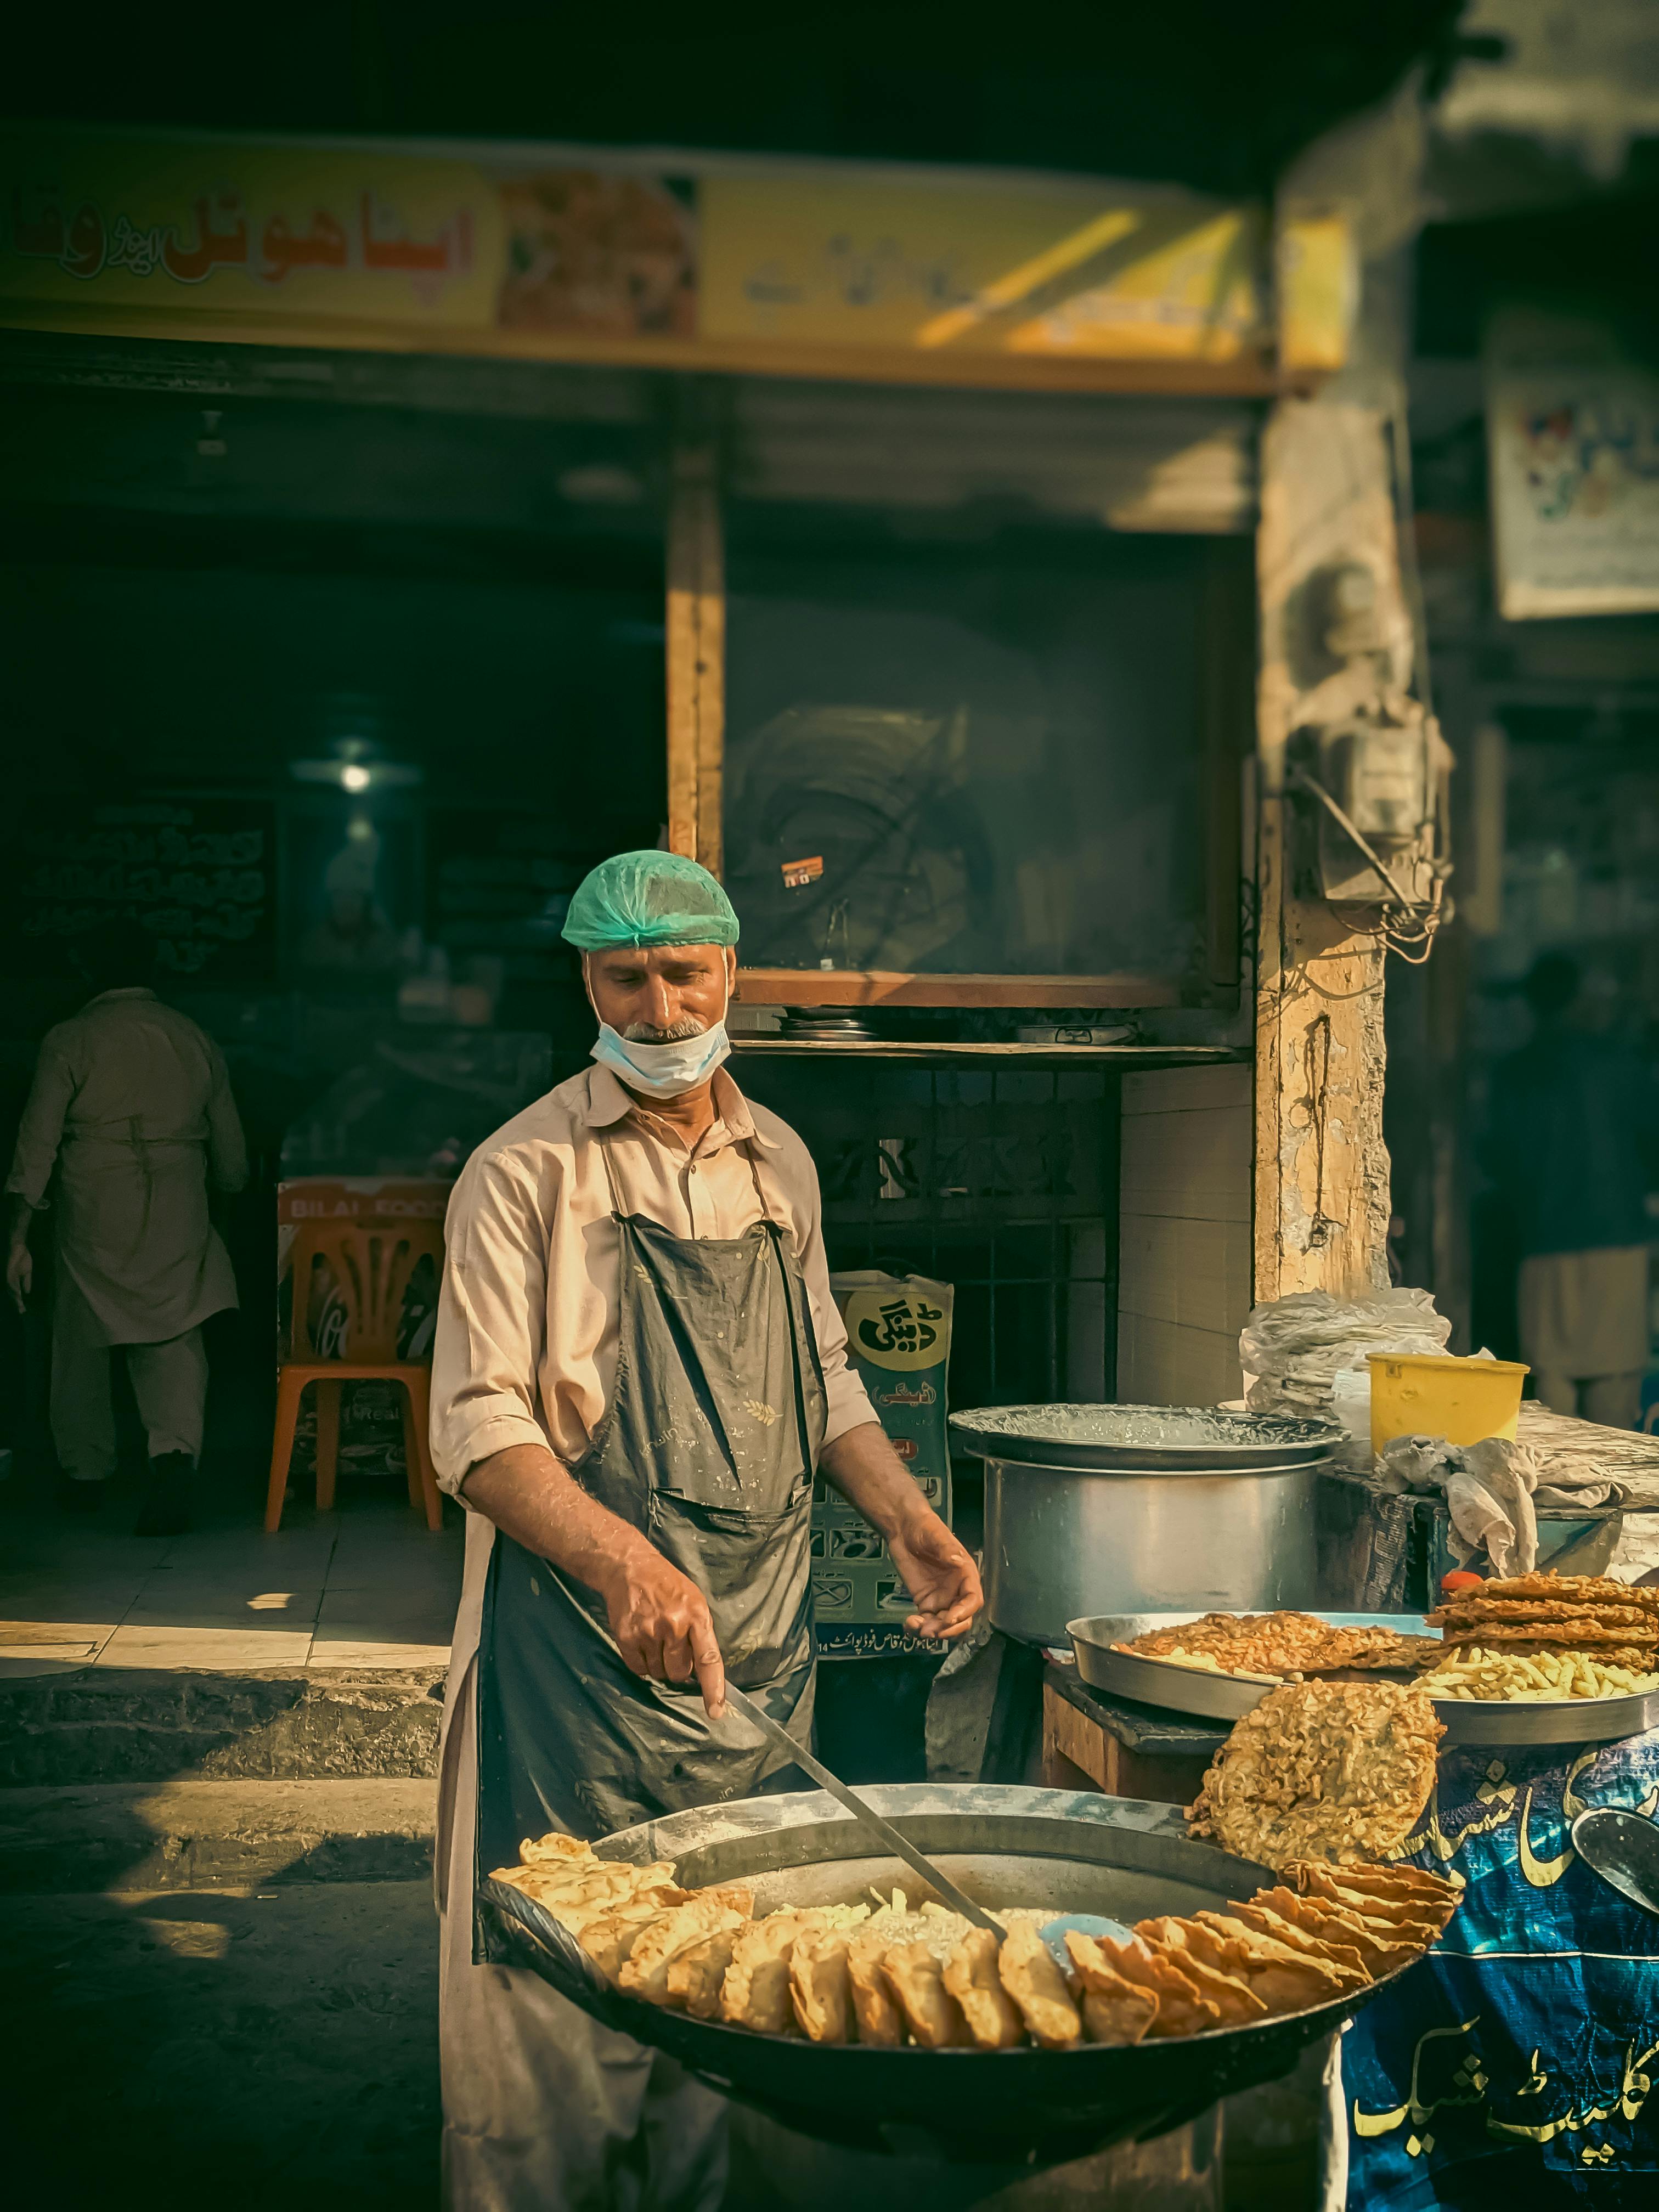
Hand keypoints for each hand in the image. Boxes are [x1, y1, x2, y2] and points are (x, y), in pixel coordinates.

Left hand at [5, 1242, 29, 1317]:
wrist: (19, 1246)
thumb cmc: (22, 1257)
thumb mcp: (27, 1272)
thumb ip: (26, 1282)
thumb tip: (26, 1293)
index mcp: (14, 1281)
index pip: (16, 1293)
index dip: (19, 1302)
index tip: (23, 1310)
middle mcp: (9, 1280)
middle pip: (12, 1294)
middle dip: (16, 1303)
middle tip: (21, 1311)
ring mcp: (8, 1276)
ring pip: (11, 1289)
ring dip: (15, 1298)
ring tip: (20, 1305)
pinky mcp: (8, 1271)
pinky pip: (11, 1281)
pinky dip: (14, 1288)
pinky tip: (18, 1293)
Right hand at [600, 1543, 726, 1718]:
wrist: (630, 1567)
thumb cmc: (667, 1585)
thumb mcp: (694, 1600)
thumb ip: (699, 1634)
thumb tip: (700, 1672)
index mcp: (697, 1615)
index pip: (709, 1660)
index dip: (714, 1688)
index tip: (716, 1711)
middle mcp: (674, 1625)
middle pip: (680, 1673)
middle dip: (678, 1668)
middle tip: (671, 1646)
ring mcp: (648, 1632)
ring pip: (658, 1673)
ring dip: (658, 1664)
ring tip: (654, 1638)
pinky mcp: (626, 1637)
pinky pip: (638, 1668)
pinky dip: (641, 1662)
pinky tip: (641, 1642)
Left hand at [887, 1511, 982, 1639]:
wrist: (903, 1528)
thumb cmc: (924, 1527)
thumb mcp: (936, 1534)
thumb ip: (947, 1548)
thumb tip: (957, 1561)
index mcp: (965, 1574)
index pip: (973, 1599)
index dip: (965, 1612)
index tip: (949, 1618)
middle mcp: (956, 1589)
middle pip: (962, 1618)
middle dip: (949, 1629)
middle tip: (932, 1631)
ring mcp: (940, 1597)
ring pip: (943, 1624)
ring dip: (934, 1632)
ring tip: (917, 1628)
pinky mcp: (925, 1601)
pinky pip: (926, 1621)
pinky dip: (919, 1628)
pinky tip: (909, 1625)